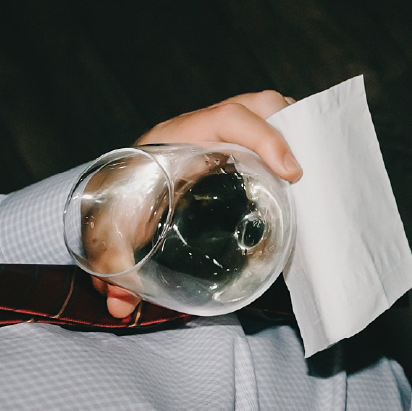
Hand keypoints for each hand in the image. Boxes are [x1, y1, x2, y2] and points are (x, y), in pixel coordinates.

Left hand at [91, 91, 302, 318]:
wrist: (101, 197)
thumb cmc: (107, 207)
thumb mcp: (108, 233)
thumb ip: (112, 267)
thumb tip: (123, 305)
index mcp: (174, 137)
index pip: (229, 117)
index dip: (265, 138)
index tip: (292, 172)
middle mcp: (199, 129)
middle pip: (256, 106)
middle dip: (289, 126)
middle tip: (307, 171)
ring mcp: (216, 137)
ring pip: (264, 115)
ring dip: (290, 135)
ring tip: (310, 173)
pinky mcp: (226, 151)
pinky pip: (263, 135)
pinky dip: (284, 149)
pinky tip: (294, 180)